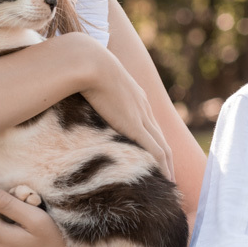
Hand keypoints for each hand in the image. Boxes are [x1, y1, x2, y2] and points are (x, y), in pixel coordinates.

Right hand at [69, 35, 172, 177]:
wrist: (90, 63)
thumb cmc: (85, 69)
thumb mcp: (93, 82)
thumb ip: (91, 92)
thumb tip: (76, 97)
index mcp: (136, 97)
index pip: (150, 124)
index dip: (155, 141)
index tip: (157, 156)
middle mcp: (144, 108)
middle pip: (161, 137)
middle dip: (167, 157)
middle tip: (170, 175)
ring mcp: (142, 117)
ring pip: (163, 147)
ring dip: (169, 166)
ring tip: (171, 183)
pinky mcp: (135, 126)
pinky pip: (155, 150)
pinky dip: (162, 165)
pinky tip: (166, 178)